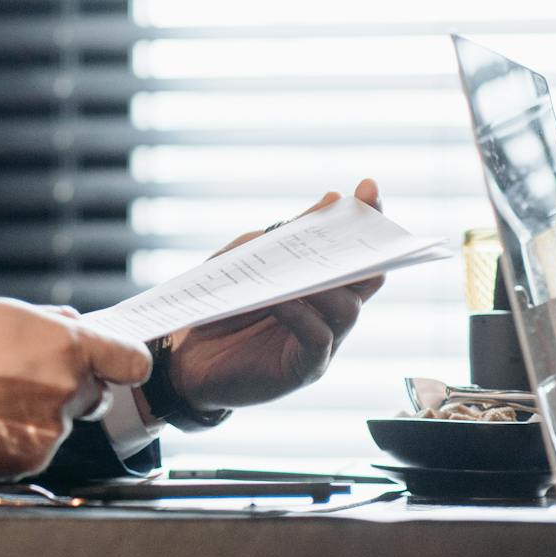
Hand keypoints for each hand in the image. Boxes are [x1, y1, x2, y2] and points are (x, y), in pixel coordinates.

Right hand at [0, 297, 150, 481]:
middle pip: (94, 392)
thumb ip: (49, 320)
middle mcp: (68, 389)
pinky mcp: (31, 462)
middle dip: (69, 385)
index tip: (115, 364)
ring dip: (38, 413)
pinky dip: (18, 438)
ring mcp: (52, 430)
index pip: (132, 360)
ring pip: (61, 421)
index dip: (124, 361)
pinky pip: (37, 447)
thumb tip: (74, 322)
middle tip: (23, 377)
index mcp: (69, 346)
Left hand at [163, 179, 384, 414]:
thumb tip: (330, 200)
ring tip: (306, 265)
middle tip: (357, 221)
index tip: (369, 188)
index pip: (354, 250)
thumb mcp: (247, 260)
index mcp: (320, 282)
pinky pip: (318, 338)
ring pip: (347, 309)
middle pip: (366, 278)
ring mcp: (322, 342)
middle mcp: (329, 312)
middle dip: (364, 247)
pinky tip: (281, 298)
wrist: (186, 358)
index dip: (368, 220)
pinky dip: (302, 314)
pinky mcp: (304, 368)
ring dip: (328, 283)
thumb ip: (285, 236)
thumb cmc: (219, 306)